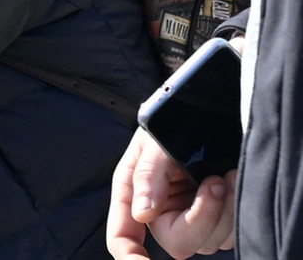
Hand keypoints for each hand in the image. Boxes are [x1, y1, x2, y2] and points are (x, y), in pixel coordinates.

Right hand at [106, 127, 235, 259]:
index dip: (129, 255)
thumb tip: (143, 214)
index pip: (123, 235)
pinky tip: (234, 181)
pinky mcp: (216, 219)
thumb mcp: (155, 141)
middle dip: (203, 217)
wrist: (207, 112)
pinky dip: (236, 211)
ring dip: (225, 211)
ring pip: (209, 242)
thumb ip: (148, 174)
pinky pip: (230, 235)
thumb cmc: (173, 123)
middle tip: (215, 182)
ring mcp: (190, 218)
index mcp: (133, 195)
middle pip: (178, 243)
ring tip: (228, 175)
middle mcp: (160, 212)